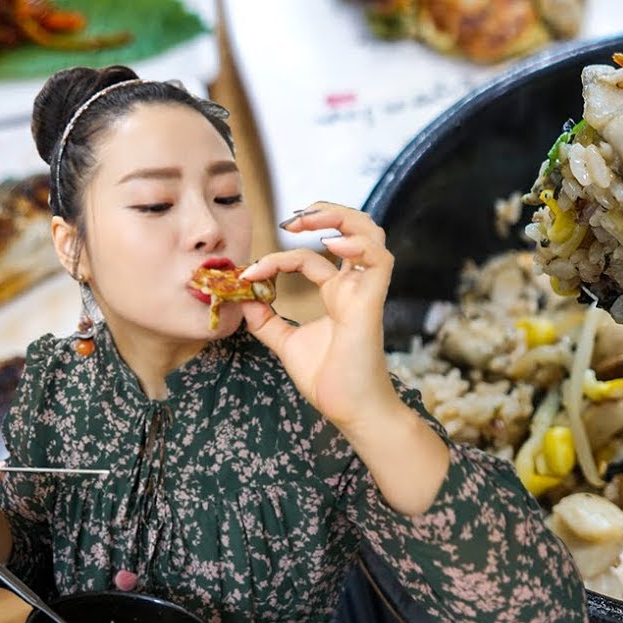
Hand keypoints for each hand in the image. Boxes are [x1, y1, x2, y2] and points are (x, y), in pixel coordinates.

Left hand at [239, 202, 396, 426]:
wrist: (349, 410)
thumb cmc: (328, 381)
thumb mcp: (286, 345)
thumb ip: (266, 322)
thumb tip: (243, 300)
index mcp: (337, 293)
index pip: (308, 257)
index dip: (276, 259)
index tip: (248, 274)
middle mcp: (353, 286)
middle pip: (353, 229)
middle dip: (324, 213)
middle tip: (291, 220)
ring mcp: (365, 291)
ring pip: (370, 234)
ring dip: (342, 217)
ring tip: (310, 220)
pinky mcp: (372, 302)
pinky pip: (379, 260)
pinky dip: (358, 244)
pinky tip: (333, 244)